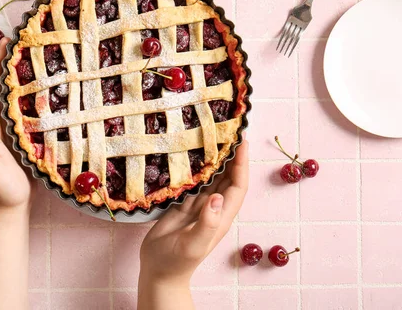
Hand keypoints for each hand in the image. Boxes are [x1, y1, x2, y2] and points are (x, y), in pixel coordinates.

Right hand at [140, 140, 248, 284]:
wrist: (159, 271)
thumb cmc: (178, 262)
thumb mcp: (194, 245)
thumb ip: (207, 223)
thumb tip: (217, 197)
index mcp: (222, 217)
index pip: (238, 186)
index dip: (242, 164)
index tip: (242, 142)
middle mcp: (214, 207)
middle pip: (228, 177)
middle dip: (232, 155)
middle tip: (230, 131)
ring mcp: (199, 205)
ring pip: (212, 176)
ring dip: (215, 158)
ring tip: (214, 135)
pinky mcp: (184, 203)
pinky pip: (194, 181)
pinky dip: (196, 166)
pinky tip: (192, 153)